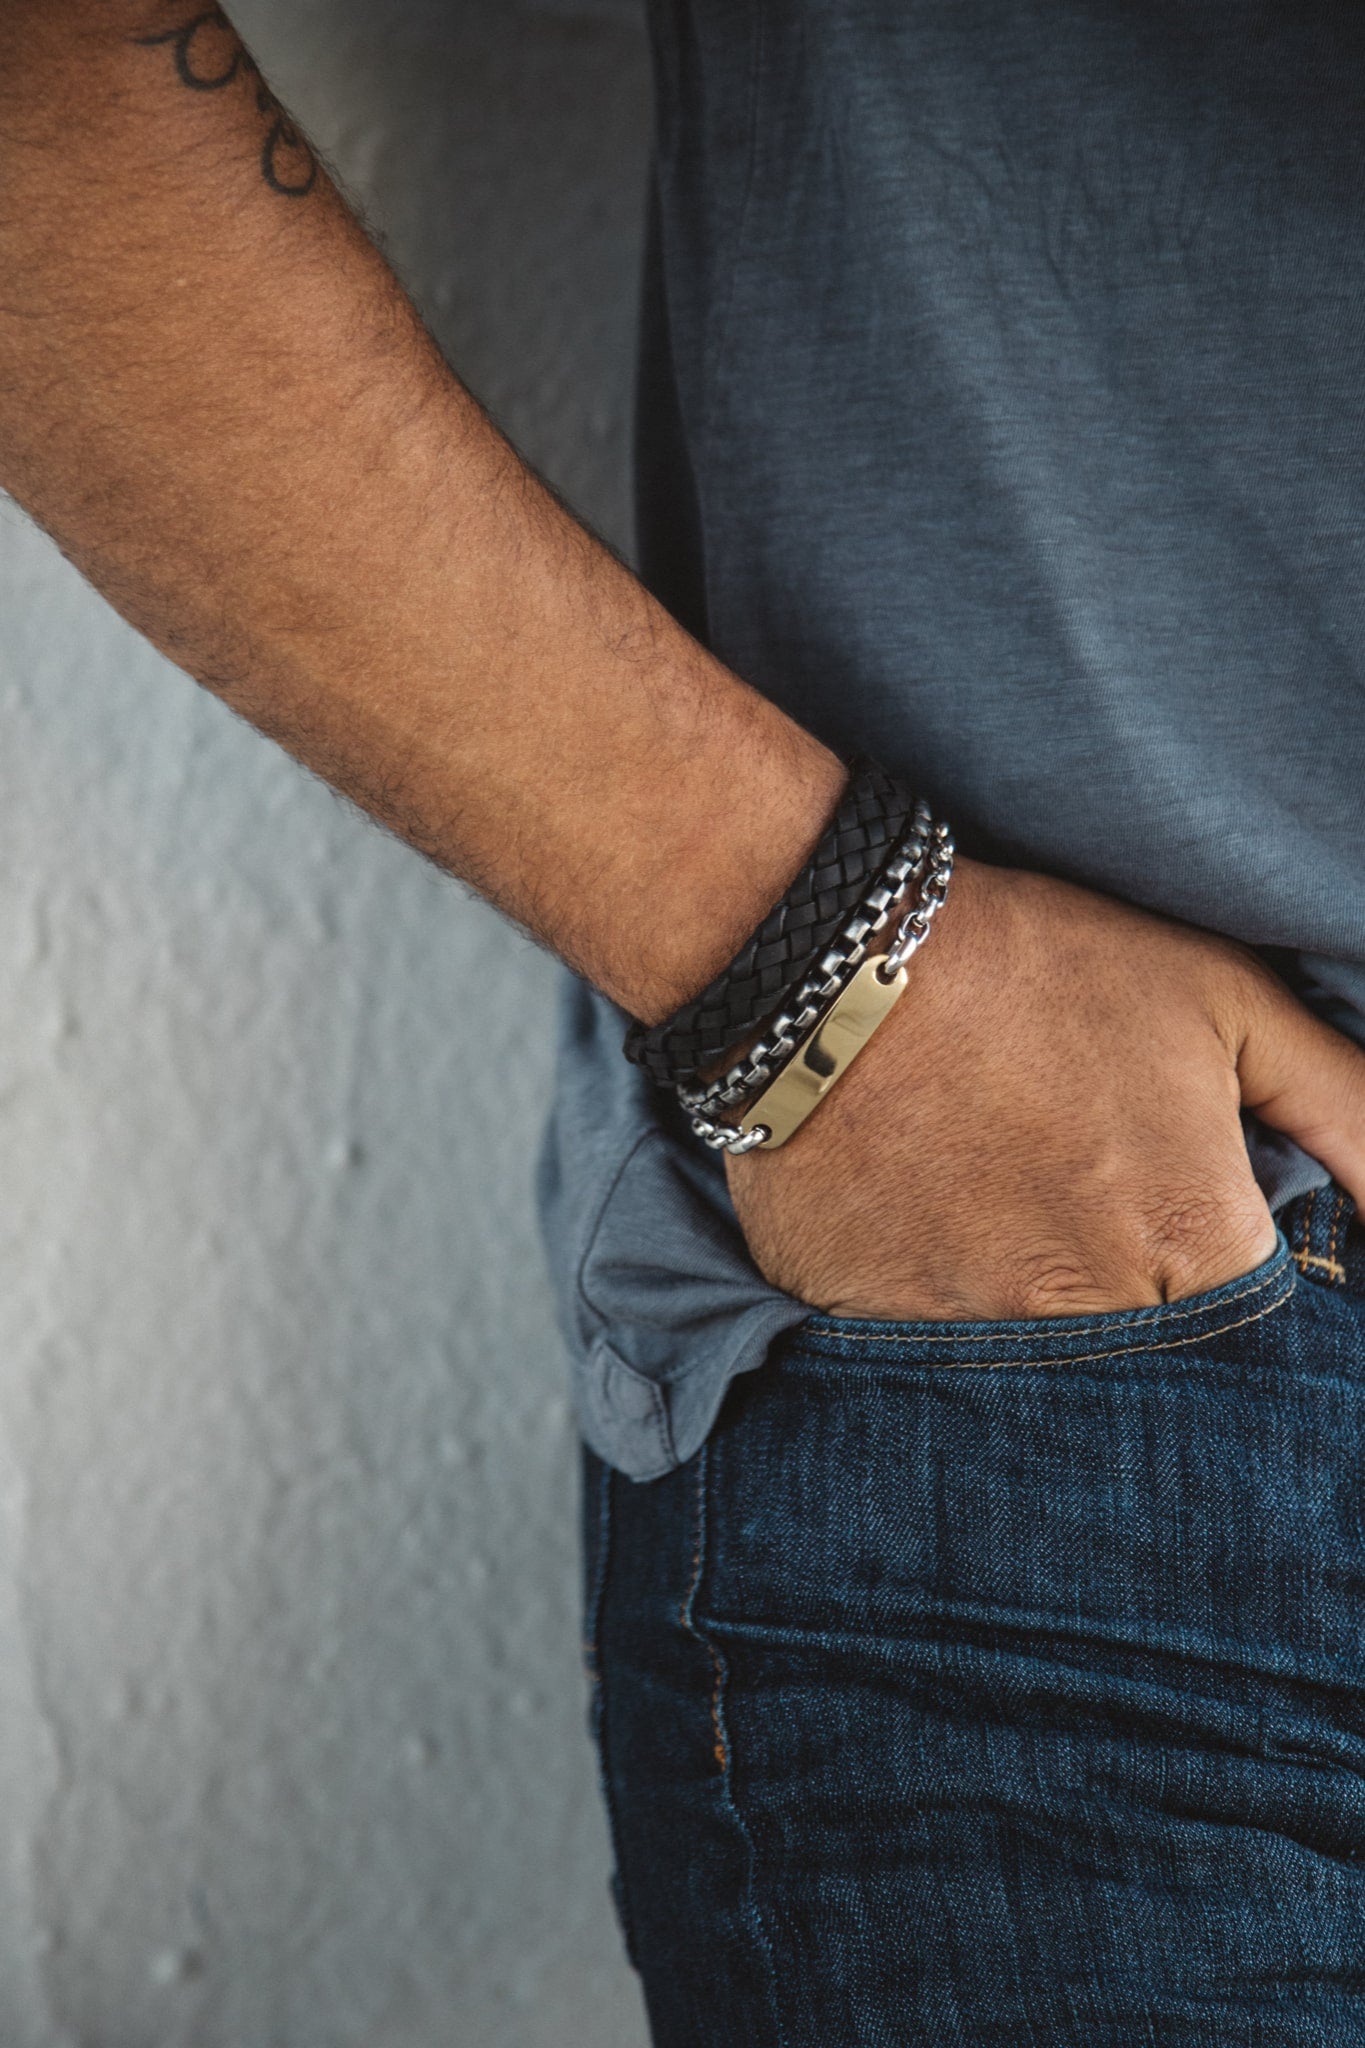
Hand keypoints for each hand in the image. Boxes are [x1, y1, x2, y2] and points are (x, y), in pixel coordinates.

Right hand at [724, 858, 1364, 1319]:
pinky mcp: (868, 1333)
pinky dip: (935, 1305)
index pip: (1252, 1323)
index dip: (1212, 1260)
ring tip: (1002, 1208)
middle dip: (1129, 1294)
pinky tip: (925, 1224)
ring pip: (1037, 1374)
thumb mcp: (1223, 1000)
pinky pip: (922, 1358)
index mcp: (1191, 1243)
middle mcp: (1088, 1315)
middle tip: (1076, 1201)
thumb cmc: (1042, 967)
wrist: (838, 962)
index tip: (1165, 1211)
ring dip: (1033, 1306)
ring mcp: (970, 1336)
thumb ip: (1343, 1107)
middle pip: (1148, 1360)